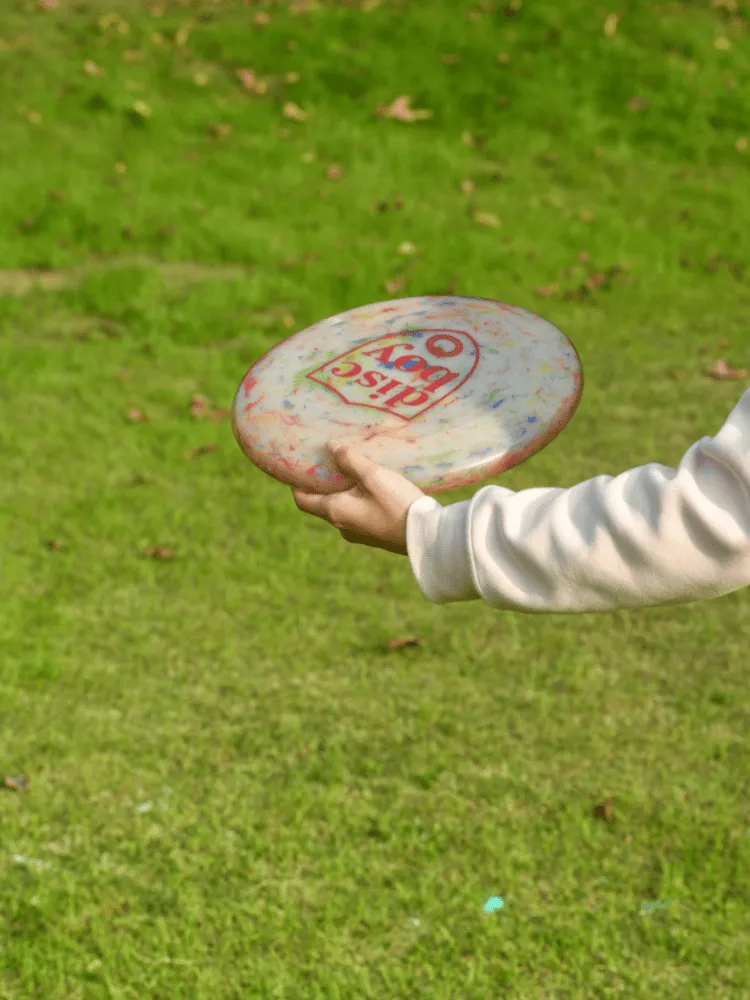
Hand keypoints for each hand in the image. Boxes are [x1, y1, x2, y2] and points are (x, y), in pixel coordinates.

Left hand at [292, 440, 425, 555]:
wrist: (426, 537)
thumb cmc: (396, 504)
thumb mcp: (373, 476)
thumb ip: (349, 460)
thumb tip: (330, 447)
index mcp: (334, 511)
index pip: (302, 500)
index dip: (297, 482)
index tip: (301, 464)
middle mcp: (341, 525)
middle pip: (322, 502)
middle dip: (324, 482)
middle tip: (330, 459)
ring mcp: (358, 533)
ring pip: (341, 507)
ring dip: (344, 489)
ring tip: (354, 468)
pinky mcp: (374, 535)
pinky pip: (358, 513)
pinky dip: (358, 498)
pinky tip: (372, 485)